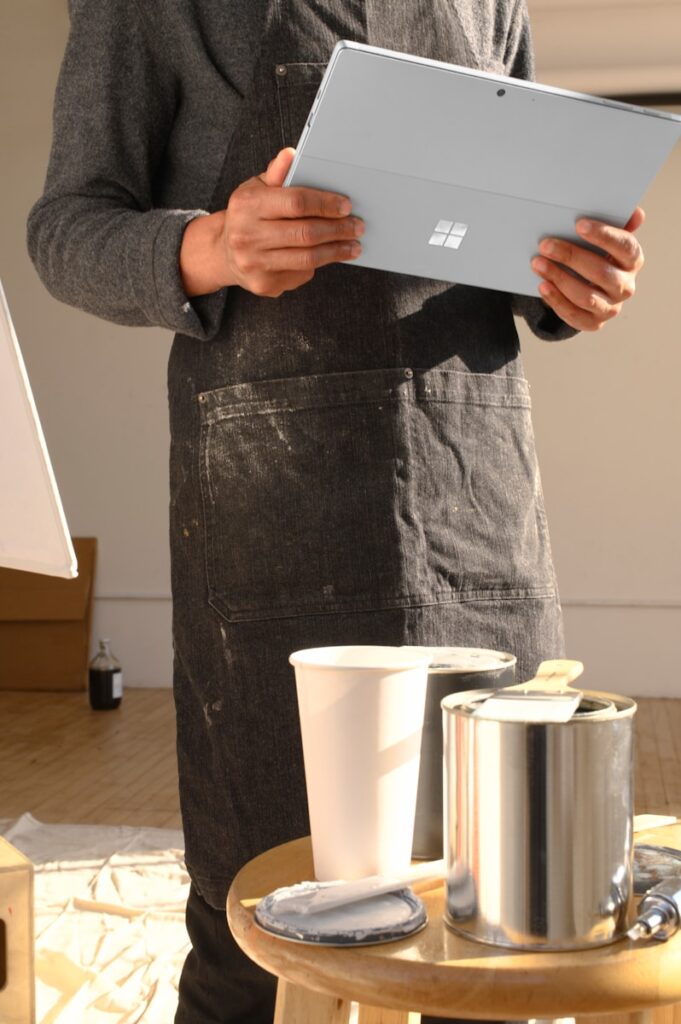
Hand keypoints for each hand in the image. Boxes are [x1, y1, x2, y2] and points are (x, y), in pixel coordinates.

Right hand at [180, 148, 362, 297]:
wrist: (225, 252)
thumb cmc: (249, 215)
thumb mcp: (257, 189)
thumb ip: (277, 173)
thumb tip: (292, 154)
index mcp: (247, 205)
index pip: (295, 202)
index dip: (325, 204)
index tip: (346, 206)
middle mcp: (247, 236)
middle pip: (305, 233)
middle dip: (337, 230)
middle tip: (357, 227)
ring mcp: (255, 263)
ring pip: (307, 258)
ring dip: (336, 251)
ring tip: (353, 245)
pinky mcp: (264, 284)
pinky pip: (301, 274)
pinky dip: (319, 264)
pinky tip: (329, 255)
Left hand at [530, 208, 644, 330]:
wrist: (589, 287)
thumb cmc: (597, 256)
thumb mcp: (605, 239)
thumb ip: (616, 224)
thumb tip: (636, 213)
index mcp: (633, 261)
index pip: (625, 246)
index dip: (604, 235)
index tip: (579, 225)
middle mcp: (625, 286)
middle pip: (600, 272)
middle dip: (571, 257)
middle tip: (546, 245)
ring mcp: (611, 307)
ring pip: (586, 296)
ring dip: (559, 278)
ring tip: (538, 264)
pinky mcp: (593, 323)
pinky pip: (574, 314)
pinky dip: (556, 300)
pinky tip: (543, 285)